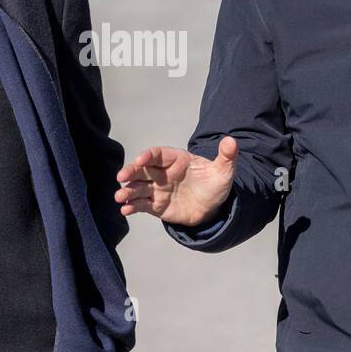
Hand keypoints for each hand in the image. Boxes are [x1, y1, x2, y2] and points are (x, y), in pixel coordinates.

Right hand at [114, 137, 237, 226]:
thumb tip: (231, 141)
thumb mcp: (224, 171)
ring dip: (128, 191)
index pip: (158, 154)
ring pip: (139, 188)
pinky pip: (141, 205)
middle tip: (121, 176)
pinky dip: (132, 207)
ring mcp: (158, 189)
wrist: (213, 209)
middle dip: (131, 171)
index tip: (140, 160)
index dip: (148, 156)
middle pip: (142, 169)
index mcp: (176, 160)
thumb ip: (226, 156)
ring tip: (119, 197)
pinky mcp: (156, 206)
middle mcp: (163, 173)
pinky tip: (125, 210)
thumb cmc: (215, 185)